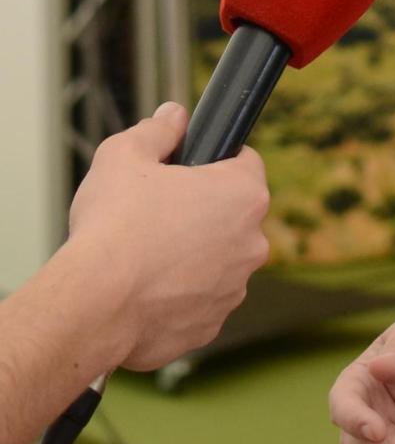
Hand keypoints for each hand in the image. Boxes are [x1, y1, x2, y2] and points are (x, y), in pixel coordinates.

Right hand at [65, 103, 271, 371]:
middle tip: (157, 214)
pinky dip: (177, 297)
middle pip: (232, 215)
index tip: (188, 171)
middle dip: (201, 212)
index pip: (245, 162)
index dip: (215, 161)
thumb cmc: (113, 228)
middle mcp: (252, 243)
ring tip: (146, 257)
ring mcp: (234, 288)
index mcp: (243, 195)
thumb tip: (174, 116)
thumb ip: (157, 130)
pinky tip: (144, 292)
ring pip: (217, 261)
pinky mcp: (211, 327)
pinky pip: (198, 302)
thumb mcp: (124, 155)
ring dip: (192, 257)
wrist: (94, 305)